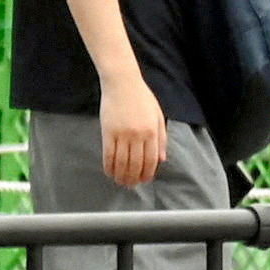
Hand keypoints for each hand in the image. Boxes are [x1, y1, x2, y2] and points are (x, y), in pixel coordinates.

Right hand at [99, 72, 170, 189]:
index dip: (148, 173)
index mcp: (152, 131)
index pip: (151, 159)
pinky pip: (108, 155)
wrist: (122, 84)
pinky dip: (109, 166)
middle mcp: (138, 135)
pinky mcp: (108, 133)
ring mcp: (122, 134)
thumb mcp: (158, 116)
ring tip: (120, 182)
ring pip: (121, 162)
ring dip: (121, 175)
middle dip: (134, 177)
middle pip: (136, 163)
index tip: (144, 180)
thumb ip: (161, 139)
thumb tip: (161, 159)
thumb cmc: (142, 98)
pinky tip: (110, 172)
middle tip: (131, 185)